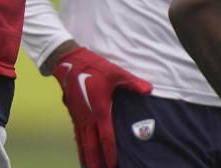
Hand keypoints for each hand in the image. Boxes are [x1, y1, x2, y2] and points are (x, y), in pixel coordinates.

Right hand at [51, 46, 152, 167]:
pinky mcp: (73, 113)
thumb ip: (133, 83)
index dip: (110, 153)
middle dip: (96, 161)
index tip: (113, 166)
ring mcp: (79, 117)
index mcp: (100, 111)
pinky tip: (81, 151)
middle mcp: (88, 118)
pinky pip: (76, 134)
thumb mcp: (116, 73)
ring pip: (82, 143)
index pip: (106, 138)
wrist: (70, 62)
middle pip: (92, 146)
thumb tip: (150, 89)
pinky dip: (79, 145)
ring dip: (87, 157)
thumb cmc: (94, 68)